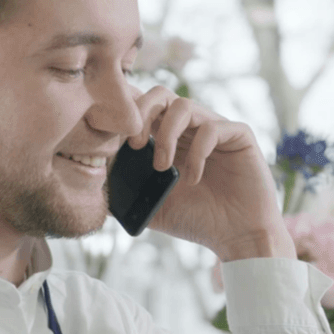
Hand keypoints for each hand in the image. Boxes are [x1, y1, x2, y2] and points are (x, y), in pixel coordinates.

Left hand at [127, 87, 293, 260]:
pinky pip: (212, 128)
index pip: (144, 109)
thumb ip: (126, 192)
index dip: (126, 117)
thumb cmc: (199, 221)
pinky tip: (193, 179)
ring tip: (162, 167)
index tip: (114, 144)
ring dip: (166, 135)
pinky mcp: (239, 136)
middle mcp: (191, 129)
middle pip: (161, 95)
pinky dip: (196, 153)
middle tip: (134, 145)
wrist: (238, 238)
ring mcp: (216, 129)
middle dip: (141, 113)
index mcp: (169, 139)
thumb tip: (94, 181)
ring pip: (184, 106)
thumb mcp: (153, 206)